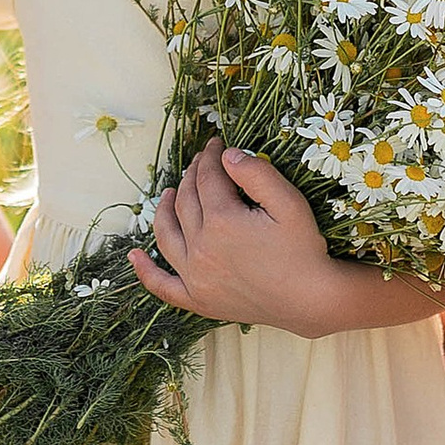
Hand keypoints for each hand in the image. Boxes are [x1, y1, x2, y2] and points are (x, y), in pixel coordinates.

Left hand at [129, 142, 348, 332]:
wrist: (311, 300)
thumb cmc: (304, 249)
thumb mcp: (289, 203)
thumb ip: (257, 174)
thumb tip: (228, 155)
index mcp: (222, 221)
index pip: (207, 178)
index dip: (210, 157)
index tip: (216, 145)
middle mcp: (200, 248)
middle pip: (186, 201)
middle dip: (192, 176)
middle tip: (202, 162)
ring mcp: (195, 276)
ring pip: (166, 235)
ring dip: (163, 210)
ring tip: (168, 194)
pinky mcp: (198, 300)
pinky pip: (162, 285)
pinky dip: (145, 271)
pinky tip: (134, 256)